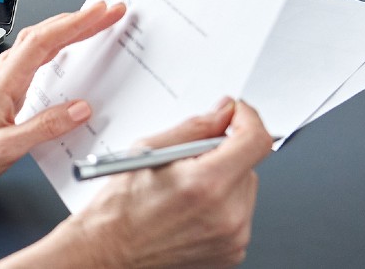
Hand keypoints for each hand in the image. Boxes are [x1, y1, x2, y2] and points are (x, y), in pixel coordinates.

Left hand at [0, 1, 125, 200]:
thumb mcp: (7, 149)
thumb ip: (45, 128)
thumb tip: (80, 109)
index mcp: (4, 83)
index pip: (44, 42)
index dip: (75, 24)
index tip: (100, 13)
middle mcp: (2, 76)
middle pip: (43, 36)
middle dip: (78, 20)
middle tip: (107, 12)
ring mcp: (1, 82)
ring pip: (37, 44)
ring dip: (66, 31)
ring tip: (93, 24)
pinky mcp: (3, 92)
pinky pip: (32, 60)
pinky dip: (53, 48)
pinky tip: (62, 53)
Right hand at [48, 99, 273, 266]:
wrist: (110, 250)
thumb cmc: (120, 207)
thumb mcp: (149, 150)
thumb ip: (194, 128)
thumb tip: (222, 113)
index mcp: (205, 184)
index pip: (255, 141)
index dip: (247, 119)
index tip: (236, 114)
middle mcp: (227, 214)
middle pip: (249, 165)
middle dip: (225, 155)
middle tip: (189, 161)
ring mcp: (233, 238)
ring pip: (245, 190)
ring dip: (224, 181)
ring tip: (185, 190)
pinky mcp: (233, 252)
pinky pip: (240, 214)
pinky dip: (222, 205)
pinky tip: (191, 209)